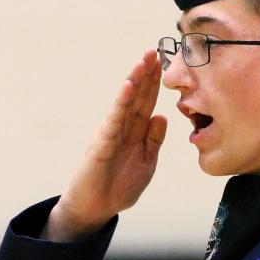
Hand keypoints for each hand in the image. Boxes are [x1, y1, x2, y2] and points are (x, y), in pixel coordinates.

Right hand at [46, 49, 167, 240]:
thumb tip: (161, 116)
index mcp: (134, 133)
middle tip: (155, 50)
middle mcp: (122, 128)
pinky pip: (113, 120)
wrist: (95, 209)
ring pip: (125, 103)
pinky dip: (120, 103)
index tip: (164, 62)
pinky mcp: (102, 144)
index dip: (155, 84)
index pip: (146, 103)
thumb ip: (153, 141)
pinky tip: (127, 87)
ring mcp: (111, 134)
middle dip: (146, 74)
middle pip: (136, 97)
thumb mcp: (146, 163)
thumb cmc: (118, 187)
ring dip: (134, 81)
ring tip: (143, 61)